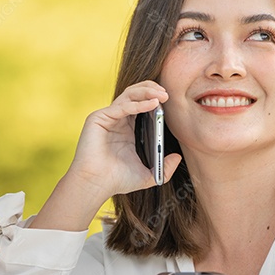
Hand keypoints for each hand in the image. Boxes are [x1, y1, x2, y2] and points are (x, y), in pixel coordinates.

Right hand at [67, 80, 182, 195]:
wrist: (96, 185)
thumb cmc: (117, 180)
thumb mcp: (148, 175)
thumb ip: (165, 168)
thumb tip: (178, 157)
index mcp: (127, 128)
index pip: (142, 104)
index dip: (155, 98)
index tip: (170, 99)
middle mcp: (117, 119)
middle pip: (135, 94)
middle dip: (152, 90)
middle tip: (167, 94)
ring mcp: (107, 117)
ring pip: (128, 95)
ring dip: (147, 91)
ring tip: (162, 95)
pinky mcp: (99, 118)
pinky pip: (122, 106)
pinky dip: (138, 104)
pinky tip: (153, 104)